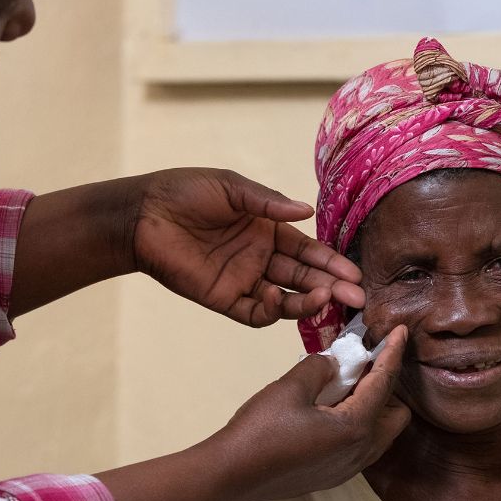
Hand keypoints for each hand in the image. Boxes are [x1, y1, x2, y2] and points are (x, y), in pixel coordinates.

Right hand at [95, 325, 409, 500]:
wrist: (232, 475)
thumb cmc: (261, 429)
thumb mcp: (290, 387)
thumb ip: (319, 367)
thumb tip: (334, 361)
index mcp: (356, 426)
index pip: (385, 383)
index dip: (393, 354)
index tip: (401, 332)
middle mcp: (361, 451)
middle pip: (395, 414)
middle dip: (388, 386)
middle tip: (365, 363)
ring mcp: (348, 468)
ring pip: (379, 433)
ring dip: (373, 406)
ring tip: (346, 385)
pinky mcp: (332, 476)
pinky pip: (360, 446)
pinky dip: (357, 423)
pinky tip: (329, 411)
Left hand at [131, 168, 362, 326]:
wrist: (143, 214)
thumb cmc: (183, 192)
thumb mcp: (231, 188)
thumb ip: (268, 203)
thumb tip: (306, 212)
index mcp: (267, 230)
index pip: (308, 250)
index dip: (331, 262)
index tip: (354, 273)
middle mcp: (260, 257)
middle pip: (304, 276)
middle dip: (331, 286)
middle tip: (356, 297)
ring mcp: (243, 280)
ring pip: (285, 297)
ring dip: (308, 300)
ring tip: (327, 298)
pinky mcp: (223, 298)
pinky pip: (254, 311)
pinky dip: (272, 311)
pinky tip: (283, 300)